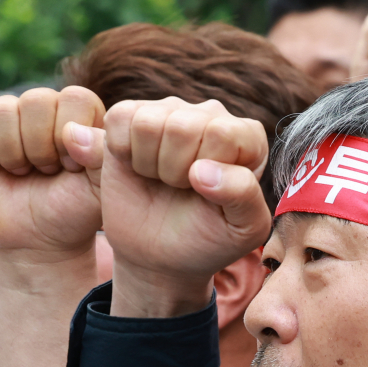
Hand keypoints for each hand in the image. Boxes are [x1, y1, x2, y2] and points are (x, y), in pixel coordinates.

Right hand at [0, 86, 105, 255]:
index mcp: (81, 110)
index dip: (70, 137)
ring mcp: (11, 112)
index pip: (75, 98)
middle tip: (45, 171)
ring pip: (3, 110)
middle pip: (36, 100)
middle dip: (40, 149)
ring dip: (12, 153)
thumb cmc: (72, 210)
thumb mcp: (100, 187)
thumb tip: (71, 132)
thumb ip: (102, 153)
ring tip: (22, 171)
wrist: (35, 237)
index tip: (72, 167)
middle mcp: (46, 104)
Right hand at [62, 97, 269, 315]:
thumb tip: (202, 170)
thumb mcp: (242, 229)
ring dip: (149, 163)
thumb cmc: (206, 239)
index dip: (206, 172)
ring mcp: (170, 112)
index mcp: (247, 137)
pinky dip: (122, 150)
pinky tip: (137, 166)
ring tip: (161, 180)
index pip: (221, 134)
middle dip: (174, 171)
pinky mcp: (131, 117)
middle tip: (179, 189)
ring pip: (148, 123)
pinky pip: (119, 117)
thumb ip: (244, 196)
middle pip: (182, 127)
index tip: (206, 193)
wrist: (158, 255)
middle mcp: (210, 115)